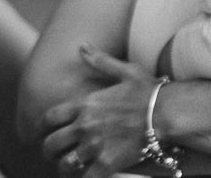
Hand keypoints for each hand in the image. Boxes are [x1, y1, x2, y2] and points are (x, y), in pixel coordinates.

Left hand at [40, 46, 158, 177]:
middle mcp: (84, 126)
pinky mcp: (107, 162)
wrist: (168, 111)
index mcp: (85, 104)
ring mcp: (94, 146)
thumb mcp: (126, 70)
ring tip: (73, 167)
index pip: (49, 119)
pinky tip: (88, 176)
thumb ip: (100, 60)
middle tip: (58, 153)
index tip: (45, 133)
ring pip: (64, 164)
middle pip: (50, 145)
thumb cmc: (150, 90)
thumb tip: (82, 46)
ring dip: (66, 167)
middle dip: (50, 151)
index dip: (42, 128)